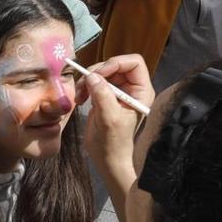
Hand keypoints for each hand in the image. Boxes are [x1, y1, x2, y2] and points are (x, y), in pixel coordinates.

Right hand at [80, 53, 153, 193]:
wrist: (106, 158)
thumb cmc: (114, 142)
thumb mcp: (110, 118)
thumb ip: (103, 95)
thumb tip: (91, 76)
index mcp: (141, 91)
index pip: (133, 63)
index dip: (116, 63)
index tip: (99, 74)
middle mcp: (131, 88)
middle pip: (115, 65)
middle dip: (97, 72)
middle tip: (84, 85)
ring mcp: (117, 91)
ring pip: (102, 72)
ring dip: (87, 80)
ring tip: (79, 95)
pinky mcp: (104, 96)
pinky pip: (93, 82)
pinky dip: (84, 87)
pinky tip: (80, 100)